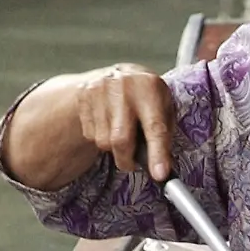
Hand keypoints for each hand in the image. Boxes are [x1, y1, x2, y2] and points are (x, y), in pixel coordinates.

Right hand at [76, 64, 174, 179]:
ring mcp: (100, 90)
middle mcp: (124, 87)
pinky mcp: (84, 97)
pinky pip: (90, 134)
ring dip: (114, 149)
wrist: (119, 75)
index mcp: (150, 88)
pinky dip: (101, 137)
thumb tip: (162, 168)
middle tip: (132, 164)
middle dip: (127, 160)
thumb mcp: (165, 108)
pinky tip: (109, 125)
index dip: (158, 154)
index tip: (160, 175)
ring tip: (122, 135)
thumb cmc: (148, 97)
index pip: (155, 128)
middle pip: (121, 139)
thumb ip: (164, 134)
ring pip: (103, 141)